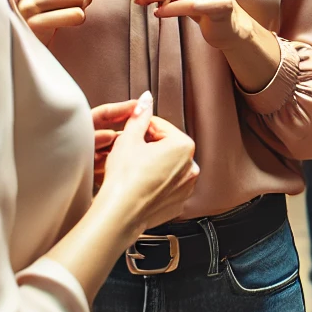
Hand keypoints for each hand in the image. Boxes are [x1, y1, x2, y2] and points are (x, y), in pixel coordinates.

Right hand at [97, 93, 199, 232]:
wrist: (120, 214)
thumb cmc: (125, 178)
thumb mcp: (129, 139)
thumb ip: (140, 116)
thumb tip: (146, 98)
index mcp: (184, 146)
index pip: (160, 127)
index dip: (140, 129)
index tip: (129, 135)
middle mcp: (192, 166)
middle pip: (165, 147)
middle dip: (148, 147)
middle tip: (128, 153)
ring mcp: (187, 187)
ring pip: (167, 167)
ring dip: (153, 164)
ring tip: (133, 170)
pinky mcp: (179, 203)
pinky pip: (167, 186)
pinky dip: (156, 184)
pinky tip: (140, 185)